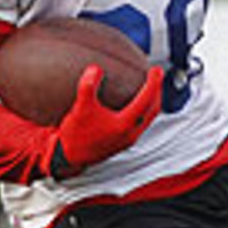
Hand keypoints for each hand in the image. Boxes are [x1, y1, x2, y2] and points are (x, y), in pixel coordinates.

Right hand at [45, 64, 163, 178]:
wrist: (69, 158)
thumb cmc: (75, 135)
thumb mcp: (79, 108)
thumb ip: (87, 87)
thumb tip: (95, 68)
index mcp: (124, 124)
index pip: (146, 100)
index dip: (153, 82)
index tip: (156, 69)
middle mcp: (130, 134)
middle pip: (153, 109)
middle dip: (157, 90)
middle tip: (157, 74)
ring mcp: (128, 140)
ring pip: (149, 118)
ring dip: (153, 101)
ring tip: (151, 86)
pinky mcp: (123, 143)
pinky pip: (141, 124)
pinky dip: (144, 110)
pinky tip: (136, 104)